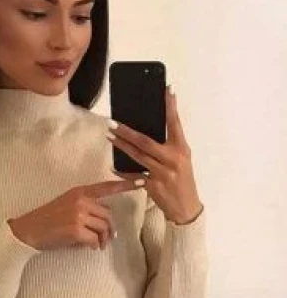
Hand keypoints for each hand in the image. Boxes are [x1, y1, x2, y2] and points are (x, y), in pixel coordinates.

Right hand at [8, 178, 145, 250]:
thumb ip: (87, 208)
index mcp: (80, 192)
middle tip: (105, 241)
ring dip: (102, 240)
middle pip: (108, 216)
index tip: (143, 181)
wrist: (29, 230)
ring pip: (103, 228)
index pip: (106, 187)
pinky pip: (94, 239)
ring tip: (96, 246)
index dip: (126, 184)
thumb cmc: (49, 220)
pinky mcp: (75, 229)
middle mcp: (81, 200)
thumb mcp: (67, 206)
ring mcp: (78, 214)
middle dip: (109, 231)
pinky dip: (92, 246)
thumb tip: (106, 223)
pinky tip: (85, 247)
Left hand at [107, 86, 202, 223]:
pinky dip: (123, 171)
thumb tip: (148, 130)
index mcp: (182, 149)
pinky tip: (113, 166)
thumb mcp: (181, 160)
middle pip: (146, 141)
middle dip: (127, 131)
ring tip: (110, 136)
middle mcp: (173, 159)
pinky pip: (134, 176)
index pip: (175, 123)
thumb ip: (168, 146)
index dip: (171, 106)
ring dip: (121, 146)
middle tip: (113, 122)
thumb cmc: (182, 180)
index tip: (168, 89)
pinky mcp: (154, 186)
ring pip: (137, 156)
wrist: (186, 208)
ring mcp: (163, 173)